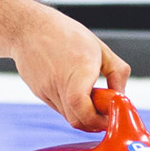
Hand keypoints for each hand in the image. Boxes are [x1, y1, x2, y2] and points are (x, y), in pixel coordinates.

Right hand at [7, 0, 129, 130]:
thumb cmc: (65, 34)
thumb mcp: (100, 48)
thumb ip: (117, 72)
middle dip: (93, 121)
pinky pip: (58, 107)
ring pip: (67, 115)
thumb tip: (121, 95)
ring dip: (81, 113)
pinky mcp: (39, 93)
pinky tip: (73, 88)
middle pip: (77, 120)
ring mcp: (47, 90)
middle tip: (103, 111)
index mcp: (79, 71)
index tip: (110, 115)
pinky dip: (69, 106)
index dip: (99, 120)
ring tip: (89, 94)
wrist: (29, 28)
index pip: (85, 112)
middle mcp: (60, 84)